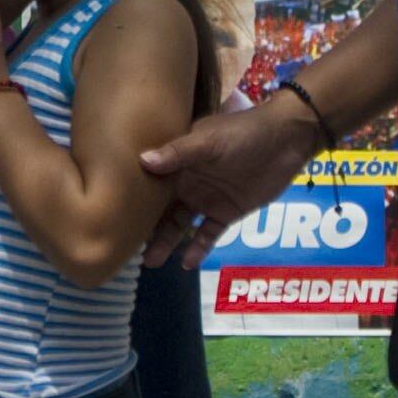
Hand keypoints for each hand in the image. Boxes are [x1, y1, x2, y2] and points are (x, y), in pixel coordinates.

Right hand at [138, 96, 316, 266]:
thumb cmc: (244, 133)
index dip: (132, 196)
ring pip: (180, 225)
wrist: (287, 140)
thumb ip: (178, 153)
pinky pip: (208, 234)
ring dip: (167, 242)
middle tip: (123, 248)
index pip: (150, 180)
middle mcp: (187, 181)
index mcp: (178, 160)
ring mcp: (206, 199)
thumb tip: (142, 161)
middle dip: (144, 226)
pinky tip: (186, 263)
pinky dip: (198, 248)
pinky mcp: (227, 213)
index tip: (110, 214)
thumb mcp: (208, 141)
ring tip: (150, 261)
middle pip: (161, 208)